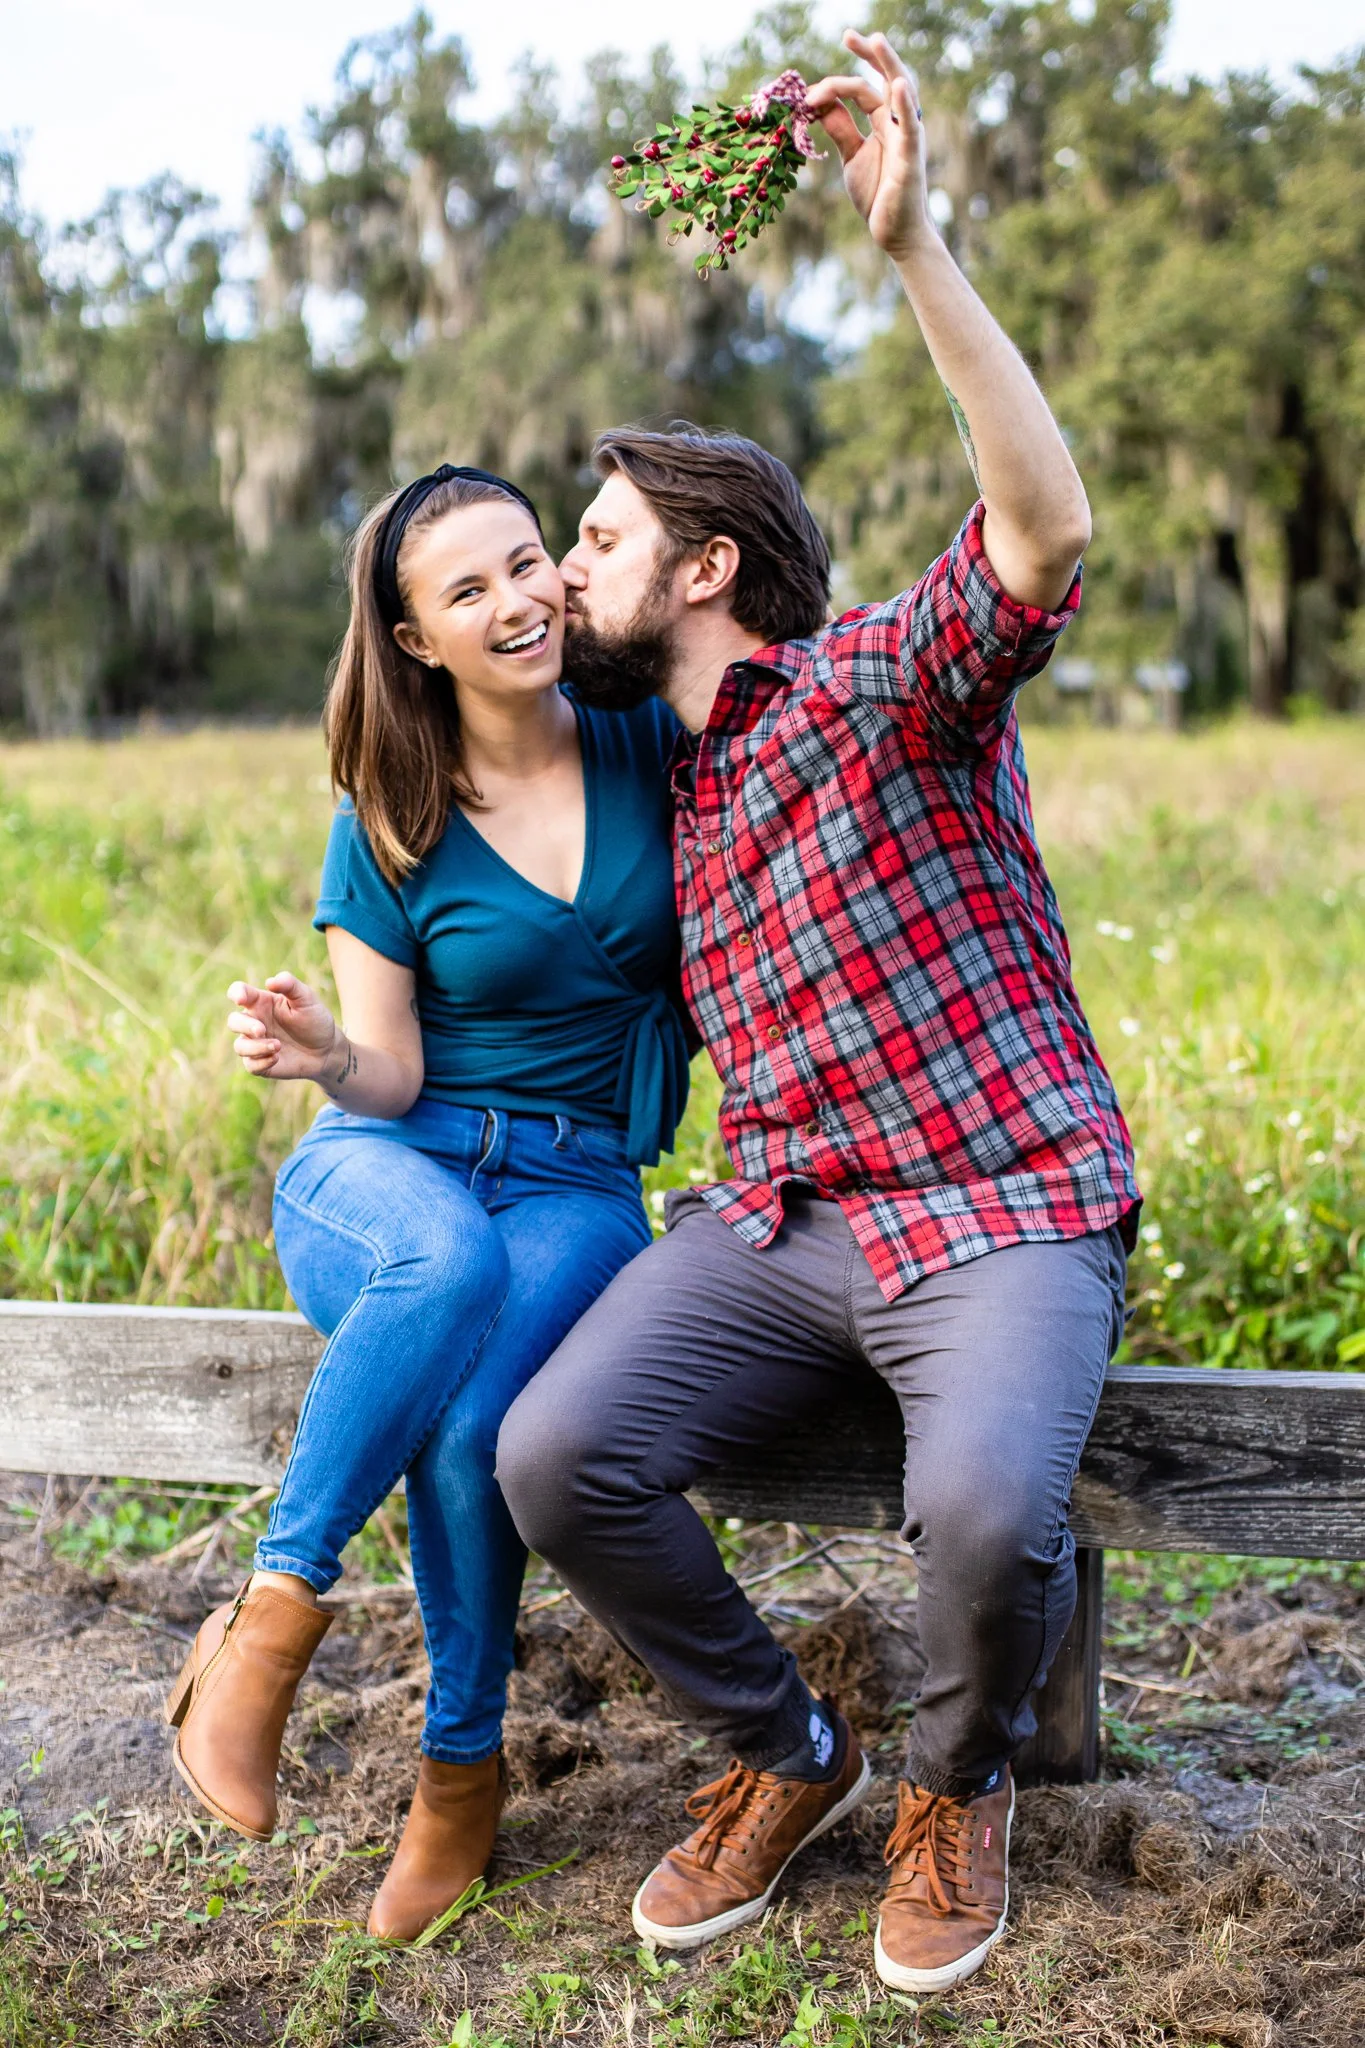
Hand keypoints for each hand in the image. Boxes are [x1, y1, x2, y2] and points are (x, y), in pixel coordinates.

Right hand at [227, 972, 340, 1082]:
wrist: (326, 1049)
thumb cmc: (314, 1019)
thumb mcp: (307, 999)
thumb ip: (290, 985)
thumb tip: (270, 982)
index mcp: (261, 1002)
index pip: (239, 992)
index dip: (236, 993)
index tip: (241, 999)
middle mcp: (254, 1022)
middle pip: (234, 1021)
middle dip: (244, 1025)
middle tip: (262, 1030)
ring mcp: (256, 1043)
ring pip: (240, 1046)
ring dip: (256, 1047)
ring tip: (278, 1046)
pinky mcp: (261, 1063)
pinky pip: (250, 1065)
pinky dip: (261, 1062)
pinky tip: (277, 1058)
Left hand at [805, 30, 931, 262]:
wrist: (895, 232)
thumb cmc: (878, 194)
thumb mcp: (852, 156)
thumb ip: (840, 128)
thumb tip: (820, 103)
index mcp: (882, 122)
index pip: (861, 90)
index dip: (834, 87)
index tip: (808, 97)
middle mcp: (897, 122)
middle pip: (886, 77)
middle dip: (869, 54)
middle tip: (848, 35)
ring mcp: (907, 136)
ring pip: (901, 91)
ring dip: (889, 64)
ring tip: (876, 40)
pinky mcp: (911, 157)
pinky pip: (910, 127)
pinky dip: (905, 105)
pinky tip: (897, 87)